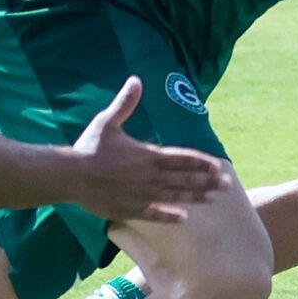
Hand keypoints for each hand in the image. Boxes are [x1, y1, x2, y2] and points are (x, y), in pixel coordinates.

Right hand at [68, 78, 230, 223]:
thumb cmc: (89, 147)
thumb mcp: (108, 121)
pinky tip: (184, 218)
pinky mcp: (130, 209)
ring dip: (196, 198)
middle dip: (207, 182)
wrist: (70, 175)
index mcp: (148, 155)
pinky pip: (154, 214)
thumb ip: (125, 103)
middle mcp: (150, 176)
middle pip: (185, 179)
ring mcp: (142, 195)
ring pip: (175, 197)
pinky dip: (169, 216)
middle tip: (227, 185)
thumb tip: (135, 80)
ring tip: (214, 199)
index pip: (182, 159)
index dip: (202, 163)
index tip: (218, 166)